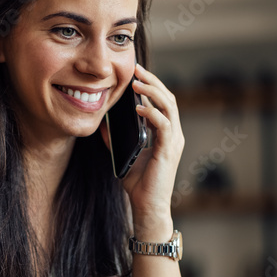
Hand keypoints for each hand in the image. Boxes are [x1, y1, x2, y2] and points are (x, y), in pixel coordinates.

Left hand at [99, 64, 183, 237]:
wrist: (147, 207)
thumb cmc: (139, 184)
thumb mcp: (123, 156)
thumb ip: (116, 139)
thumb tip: (103, 123)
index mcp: (165, 134)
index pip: (162, 102)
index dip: (151, 86)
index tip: (135, 73)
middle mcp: (173, 135)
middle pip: (168, 98)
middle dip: (152, 82)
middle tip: (136, 69)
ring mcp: (173, 142)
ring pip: (169, 107)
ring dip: (153, 92)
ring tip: (137, 83)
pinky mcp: (168, 151)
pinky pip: (164, 126)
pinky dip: (152, 113)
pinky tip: (139, 107)